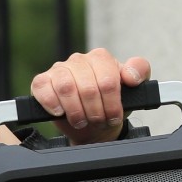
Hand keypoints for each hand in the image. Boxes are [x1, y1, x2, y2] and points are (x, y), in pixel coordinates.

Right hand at [29, 48, 150, 143]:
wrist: (93, 123)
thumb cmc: (110, 104)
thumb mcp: (133, 89)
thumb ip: (139, 72)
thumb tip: (130, 76)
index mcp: (100, 58)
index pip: (108, 80)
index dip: (112, 103)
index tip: (114, 115)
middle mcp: (79, 60)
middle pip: (88, 87)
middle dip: (95, 111)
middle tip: (99, 121)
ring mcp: (59, 69)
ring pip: (66, 87)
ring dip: (76, 111)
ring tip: (82, 120)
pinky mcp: (42, 81)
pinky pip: (43, 88)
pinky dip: (52, 103)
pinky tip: (61, 112)